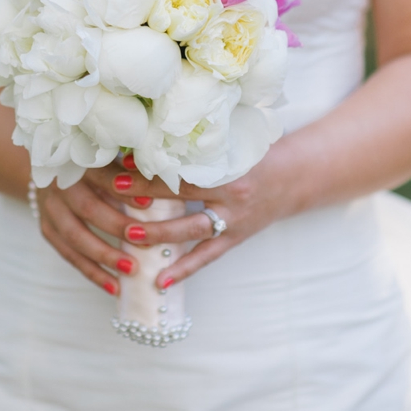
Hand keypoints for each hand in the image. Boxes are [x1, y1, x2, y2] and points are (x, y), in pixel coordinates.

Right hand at [36, 167, 154, 295]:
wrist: (52, 167)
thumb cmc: (93, 160)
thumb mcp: (108, 156)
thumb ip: (130, 166)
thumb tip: (163, 176)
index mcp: (79, 159)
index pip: (102, 175)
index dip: (124, 190)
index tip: (148, 203)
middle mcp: (60, 183)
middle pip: (88, 208)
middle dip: (117, 227)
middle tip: (146, 243)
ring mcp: (50, 207)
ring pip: (75, 236)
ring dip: (104, 256)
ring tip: (132, 270)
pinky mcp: (47, 227)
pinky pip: (69, 255)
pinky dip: (92, 272)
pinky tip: (114, 287)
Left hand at [83, 140, 299, 288]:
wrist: (294, 178)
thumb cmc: (256, 154)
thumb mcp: (234, 142)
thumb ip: (202, 140)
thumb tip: (157, 129)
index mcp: (230, 167)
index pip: (186, 167)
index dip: (157, 165)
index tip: (125, 161)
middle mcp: (232, 196)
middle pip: (183, 196)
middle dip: (147, 193)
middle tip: (115, 189)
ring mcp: (234, 220)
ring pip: (191, 231)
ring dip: (159, 234)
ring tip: (129, 235)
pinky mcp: (235, 239)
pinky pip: (206, 257)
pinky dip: (183, 270)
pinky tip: (159, 281)